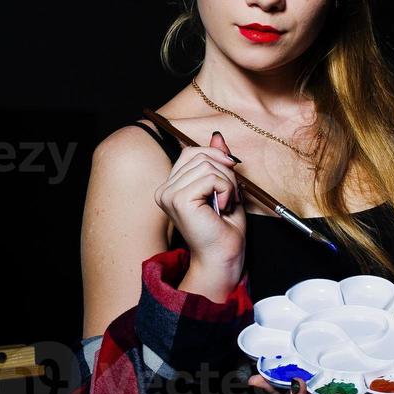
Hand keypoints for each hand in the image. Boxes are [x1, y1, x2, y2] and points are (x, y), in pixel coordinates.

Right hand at [154, 131, 245, 277]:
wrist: (223, 257)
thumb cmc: (224, 228)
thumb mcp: (224, 187)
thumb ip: (217, 162)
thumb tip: (217, 136)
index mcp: (170, 186)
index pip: (191, 152)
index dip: (215, 157)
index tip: (230, 176)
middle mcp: (164, 189)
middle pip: (199, 155)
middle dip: (224, 172)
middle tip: (230, 196)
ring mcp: (168, 194)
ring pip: (207, 165)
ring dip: (227, 183)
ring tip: (226, 204)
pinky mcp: (179, 200)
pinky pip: (210, 178)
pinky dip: (225, 190)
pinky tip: (222, 207)